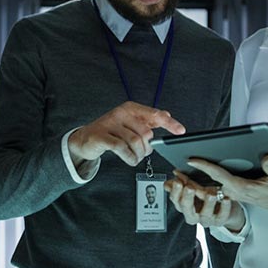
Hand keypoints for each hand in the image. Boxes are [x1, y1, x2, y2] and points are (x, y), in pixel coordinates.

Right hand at [67, 101, 184, 165]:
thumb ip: (148, 120)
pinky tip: (130, 159)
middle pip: (145, 133)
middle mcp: (121, 113)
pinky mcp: (101, 136)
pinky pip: (122, 148)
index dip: (169, 123)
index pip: (155, 114)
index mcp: (131, 108)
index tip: (181, 131)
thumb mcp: (131, 124)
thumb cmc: (112, 132)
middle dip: (147, 147)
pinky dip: (129, 157)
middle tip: (143, 152)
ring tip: (135, 157)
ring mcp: (110, 124)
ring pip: (135, 142)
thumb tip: (166, 115)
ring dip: (138, 154)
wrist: (86, 139)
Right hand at [165, 171, 244, 231]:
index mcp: (186, 207)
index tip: (177, 181)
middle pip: (187, 209)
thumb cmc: (207, 198)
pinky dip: (224, 207)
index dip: (176, 192)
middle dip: (187, 198)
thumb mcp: (194, 190)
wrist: (225, 207)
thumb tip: (168, 183)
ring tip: (210, 193)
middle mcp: (194, 215)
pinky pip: (222, 215)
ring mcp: (207, 219)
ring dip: (207, 203)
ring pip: (205, 214)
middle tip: (189, 187)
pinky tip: (226, 199)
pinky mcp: (220, 221)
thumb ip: (182, 185)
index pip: (176, 201)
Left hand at [187, 154, 267, 215]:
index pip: (220, 175)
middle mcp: (236, 192)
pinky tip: (199, 175)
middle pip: (211, 182)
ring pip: (213, 186)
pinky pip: (219, 187)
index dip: (205, 166)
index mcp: (243, 188)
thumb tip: (265, 156)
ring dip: (198, 180)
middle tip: (177, 168)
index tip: (191, 159)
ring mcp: (236, 193)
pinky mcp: (238, 193)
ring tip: (182, 170)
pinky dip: (207, 182)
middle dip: (194, 175)